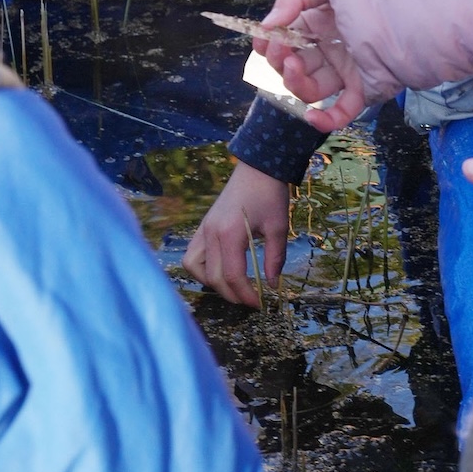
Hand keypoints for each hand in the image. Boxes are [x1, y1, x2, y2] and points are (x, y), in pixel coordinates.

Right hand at [182, 160, 290, 307]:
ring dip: (211, 283)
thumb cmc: (270, 194)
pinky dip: (202, 268)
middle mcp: (211, 232)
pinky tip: (219, 270)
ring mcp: (204, 228)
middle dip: (232, 295)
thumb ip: (275, 259)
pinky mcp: (203, 225)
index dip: (245, 295)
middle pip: (213, 277)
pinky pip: (193, 254)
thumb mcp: (279, 227)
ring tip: (232, 286)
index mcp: (230, 233)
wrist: (258, 167)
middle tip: (251, 300)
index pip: (231, 276)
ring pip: (194, 267)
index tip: (260, 304)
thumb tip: (271, 285)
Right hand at [254, 0, 367, 130]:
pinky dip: (327, 120)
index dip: (268, 46)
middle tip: (282, 51)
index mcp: (312, 25)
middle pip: (292, 68)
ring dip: (295, 84)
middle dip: (279, 62)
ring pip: (311, 90)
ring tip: (293, 67)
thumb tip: (267, 26)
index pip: (282, 43)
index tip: (263, 42)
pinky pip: (343, 111)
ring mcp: (344, 71)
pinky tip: (312, 116)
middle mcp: (325, 50)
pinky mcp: (364, 88)